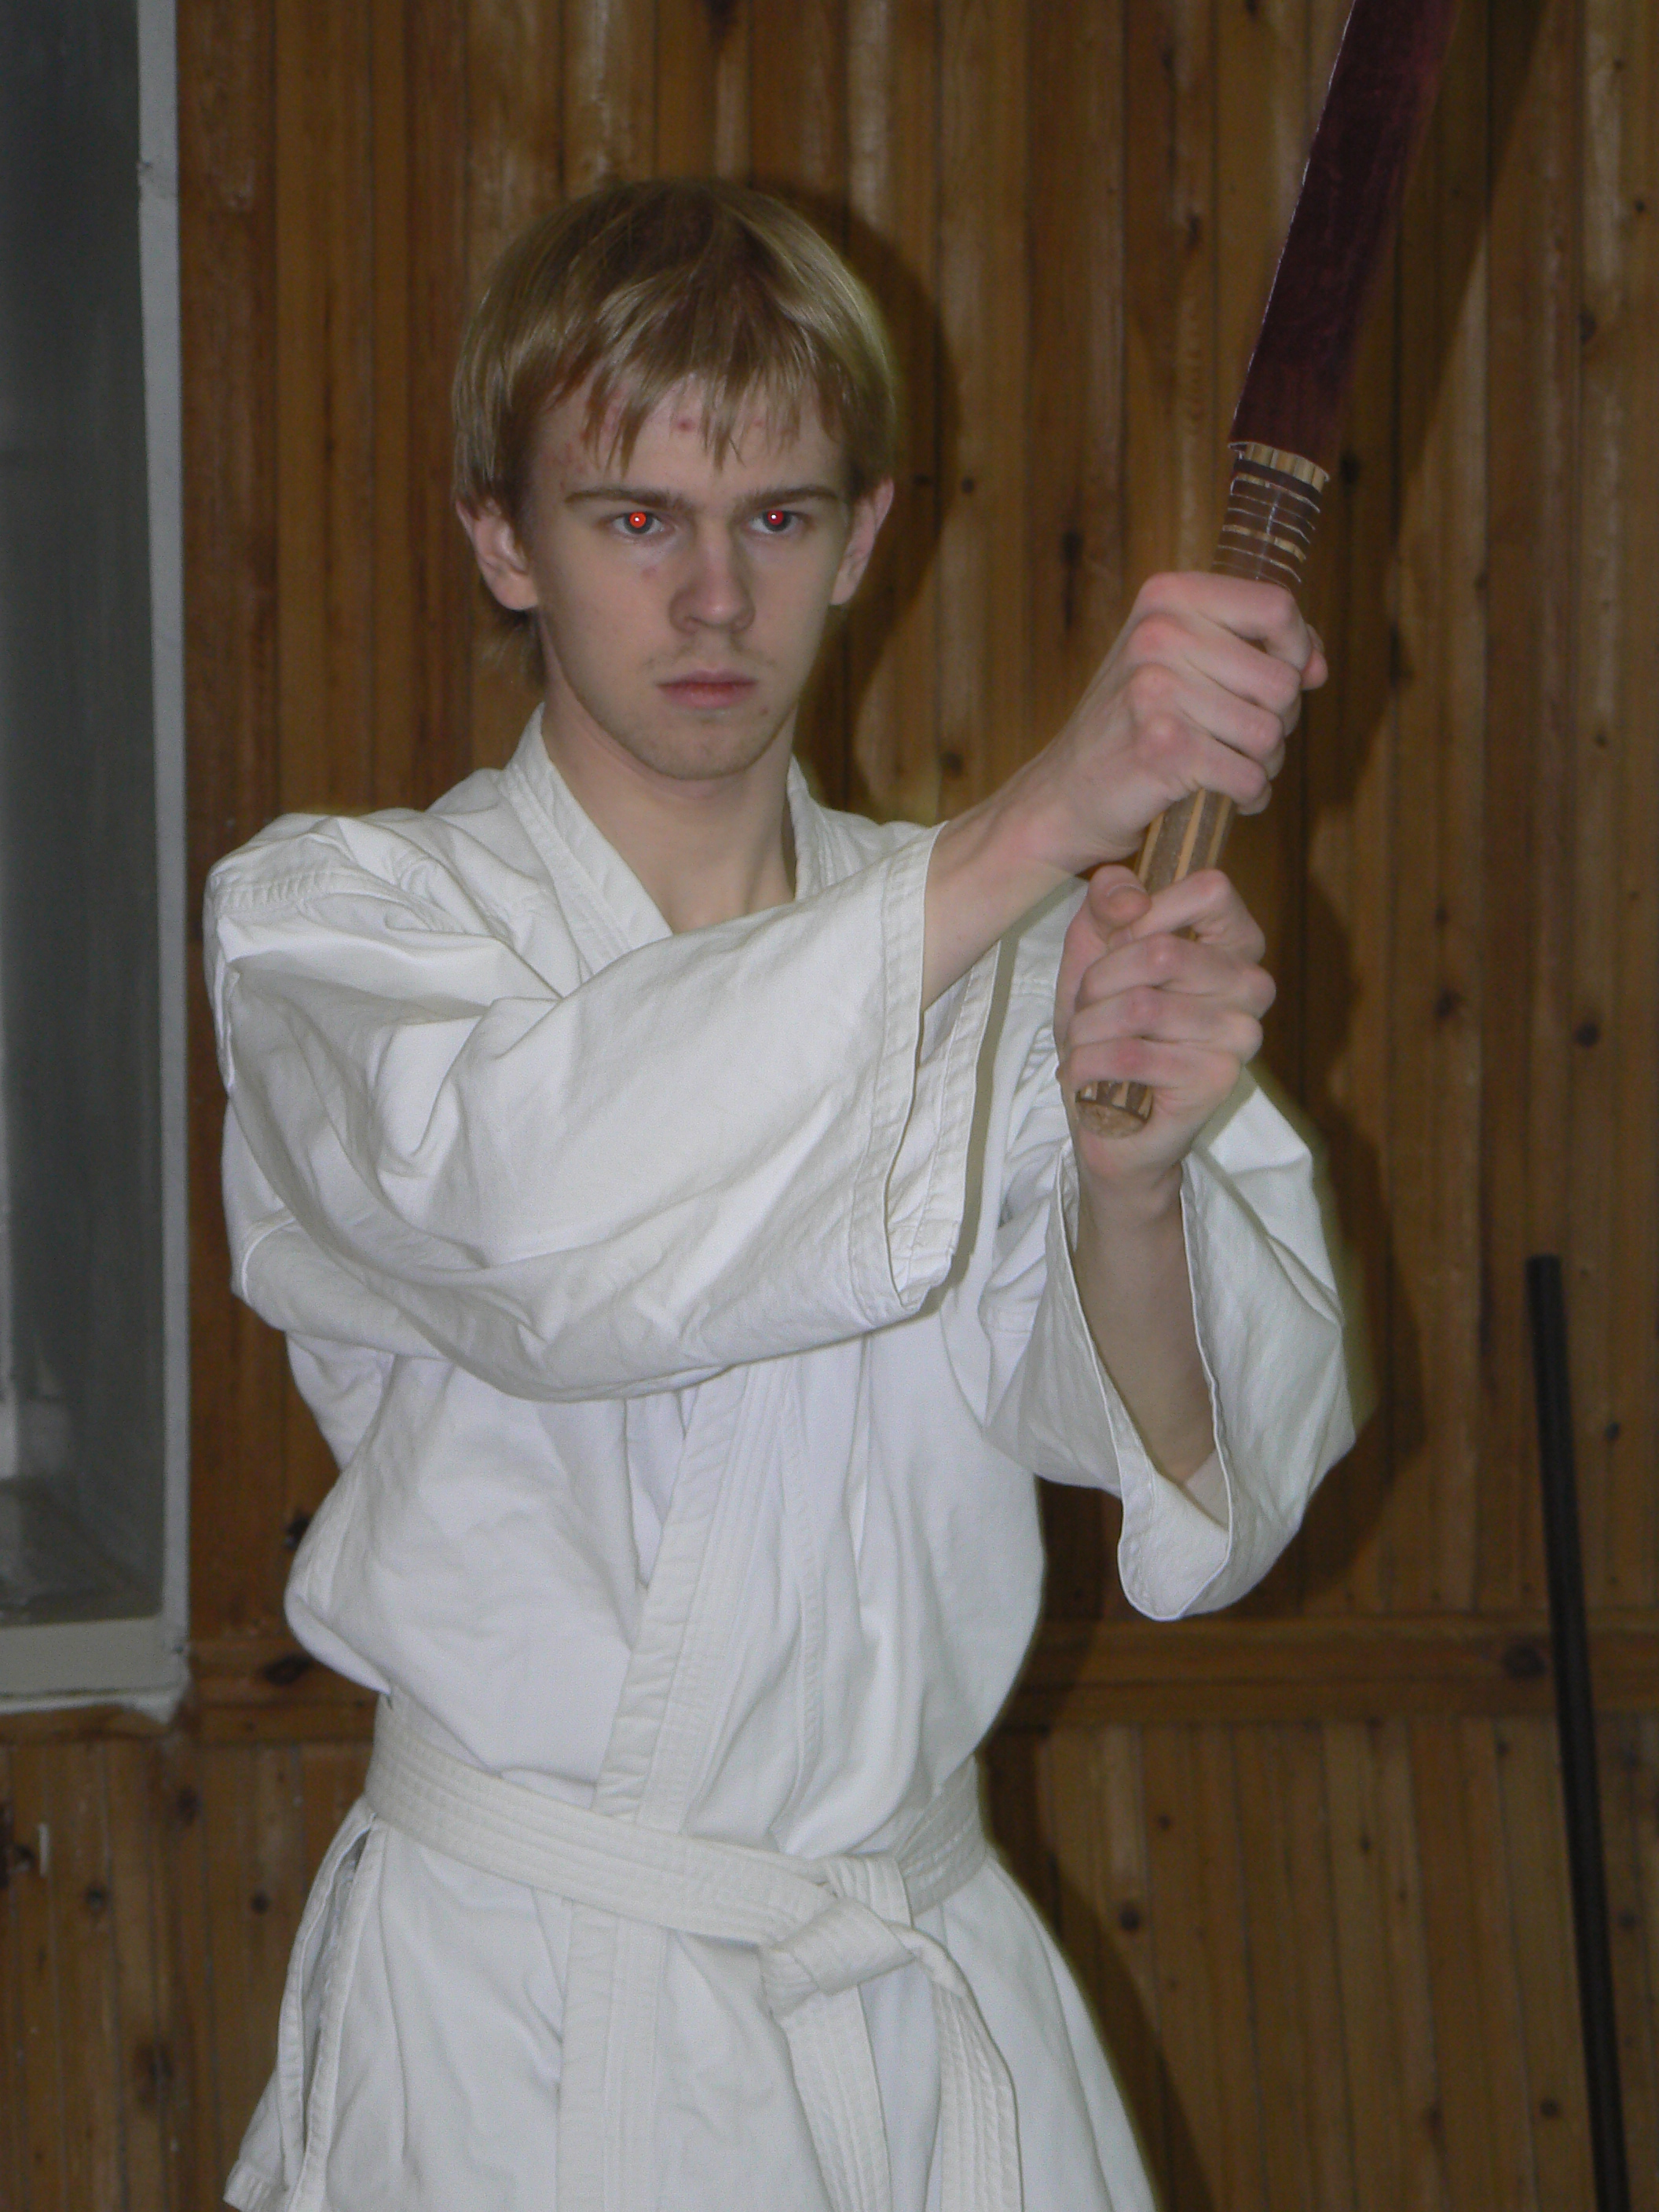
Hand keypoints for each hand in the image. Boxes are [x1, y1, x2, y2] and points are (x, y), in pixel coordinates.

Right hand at [1020, 572, 1324, 877]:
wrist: (1064, 793)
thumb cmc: (1130, 725)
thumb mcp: (1181, 662)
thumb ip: (1252, 646)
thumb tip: (1315, 664)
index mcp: (1167, 598)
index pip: (1276, 605)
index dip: (1296, 650)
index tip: (1285, 679)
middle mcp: (1160, 635)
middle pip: (1281, 679)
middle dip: (1279, 721)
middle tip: (1241, 738)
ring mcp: (1158, 691)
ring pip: (1270, 733)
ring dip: (1264, 763)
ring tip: (1230, 766)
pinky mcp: (1164, 748)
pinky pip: (1249, 775)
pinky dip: (1249, 795)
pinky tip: (1229, 797)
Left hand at [1055, 865, 1273, 1199]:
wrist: (1102, 1113)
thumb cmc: (1104, 1023)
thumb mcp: (1092, 946)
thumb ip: (1108, 900)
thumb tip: (1134, 898)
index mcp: (1233, 942)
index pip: (1210, 889)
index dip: (1147, 911)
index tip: (1117, 943)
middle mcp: (1251, 985)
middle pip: (1161, 952)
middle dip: (1098, 982)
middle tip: (1087, 1009)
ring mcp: (1242, 1034)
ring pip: (1140, 1007)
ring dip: (1088, 1028)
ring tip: (1086, 1044)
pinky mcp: (1218, 1080)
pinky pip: (1134, 1056)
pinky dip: (1089, 1065)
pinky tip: (1086, 1076)